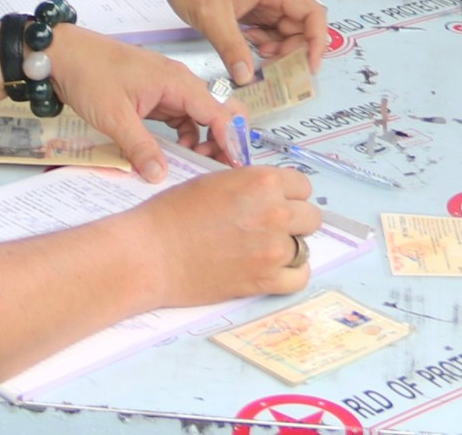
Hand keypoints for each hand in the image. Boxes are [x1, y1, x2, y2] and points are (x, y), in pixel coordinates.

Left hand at [48, 25, 229, 182]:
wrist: (64, 55)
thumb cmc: (90, 74)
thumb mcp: (115, 116)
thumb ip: (141, 147)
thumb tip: (161, 175)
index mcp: (177, 82)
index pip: (219, 113)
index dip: (231, 140)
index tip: (235, 166)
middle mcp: (178, 83)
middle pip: (215, 113)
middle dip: (221, 140)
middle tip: (213, 168)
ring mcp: (167, 89)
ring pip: (197, 118)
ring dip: (201, 141)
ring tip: (192, 165)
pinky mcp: (154, 96)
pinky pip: (178, 118)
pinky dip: (182, 136)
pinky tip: (172, 153)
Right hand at [123, 164, 322, 309]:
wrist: (150, 253)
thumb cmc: (173, 213)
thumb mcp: (217, 181)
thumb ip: (251, 186)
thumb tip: (269, 194)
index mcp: (262, 182)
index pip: (302, 186)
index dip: (288, 194)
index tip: (277, 202)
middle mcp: (275, 212)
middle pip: (310, 216)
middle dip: (294, 220)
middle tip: (270, 227)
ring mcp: (273, 248)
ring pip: (305, 246)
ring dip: (290, 247)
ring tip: (264, 249)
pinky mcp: (264, 280)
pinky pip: (299, 278)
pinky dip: (291, 274)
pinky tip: (273, 270)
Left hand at [148, 0, 329, 84]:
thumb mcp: (211, 14)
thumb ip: (231, 47)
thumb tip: (247, 78)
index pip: (312, 14)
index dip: (317, 42)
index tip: (308, 68)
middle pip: (299, 27)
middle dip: (292, 52)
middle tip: (275, 73)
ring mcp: (261, 0)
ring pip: (283, 30)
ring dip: (276, 50)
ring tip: (258, 65)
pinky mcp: (248, 7)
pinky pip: (266, 29)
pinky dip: (261, 44)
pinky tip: (245, 54)